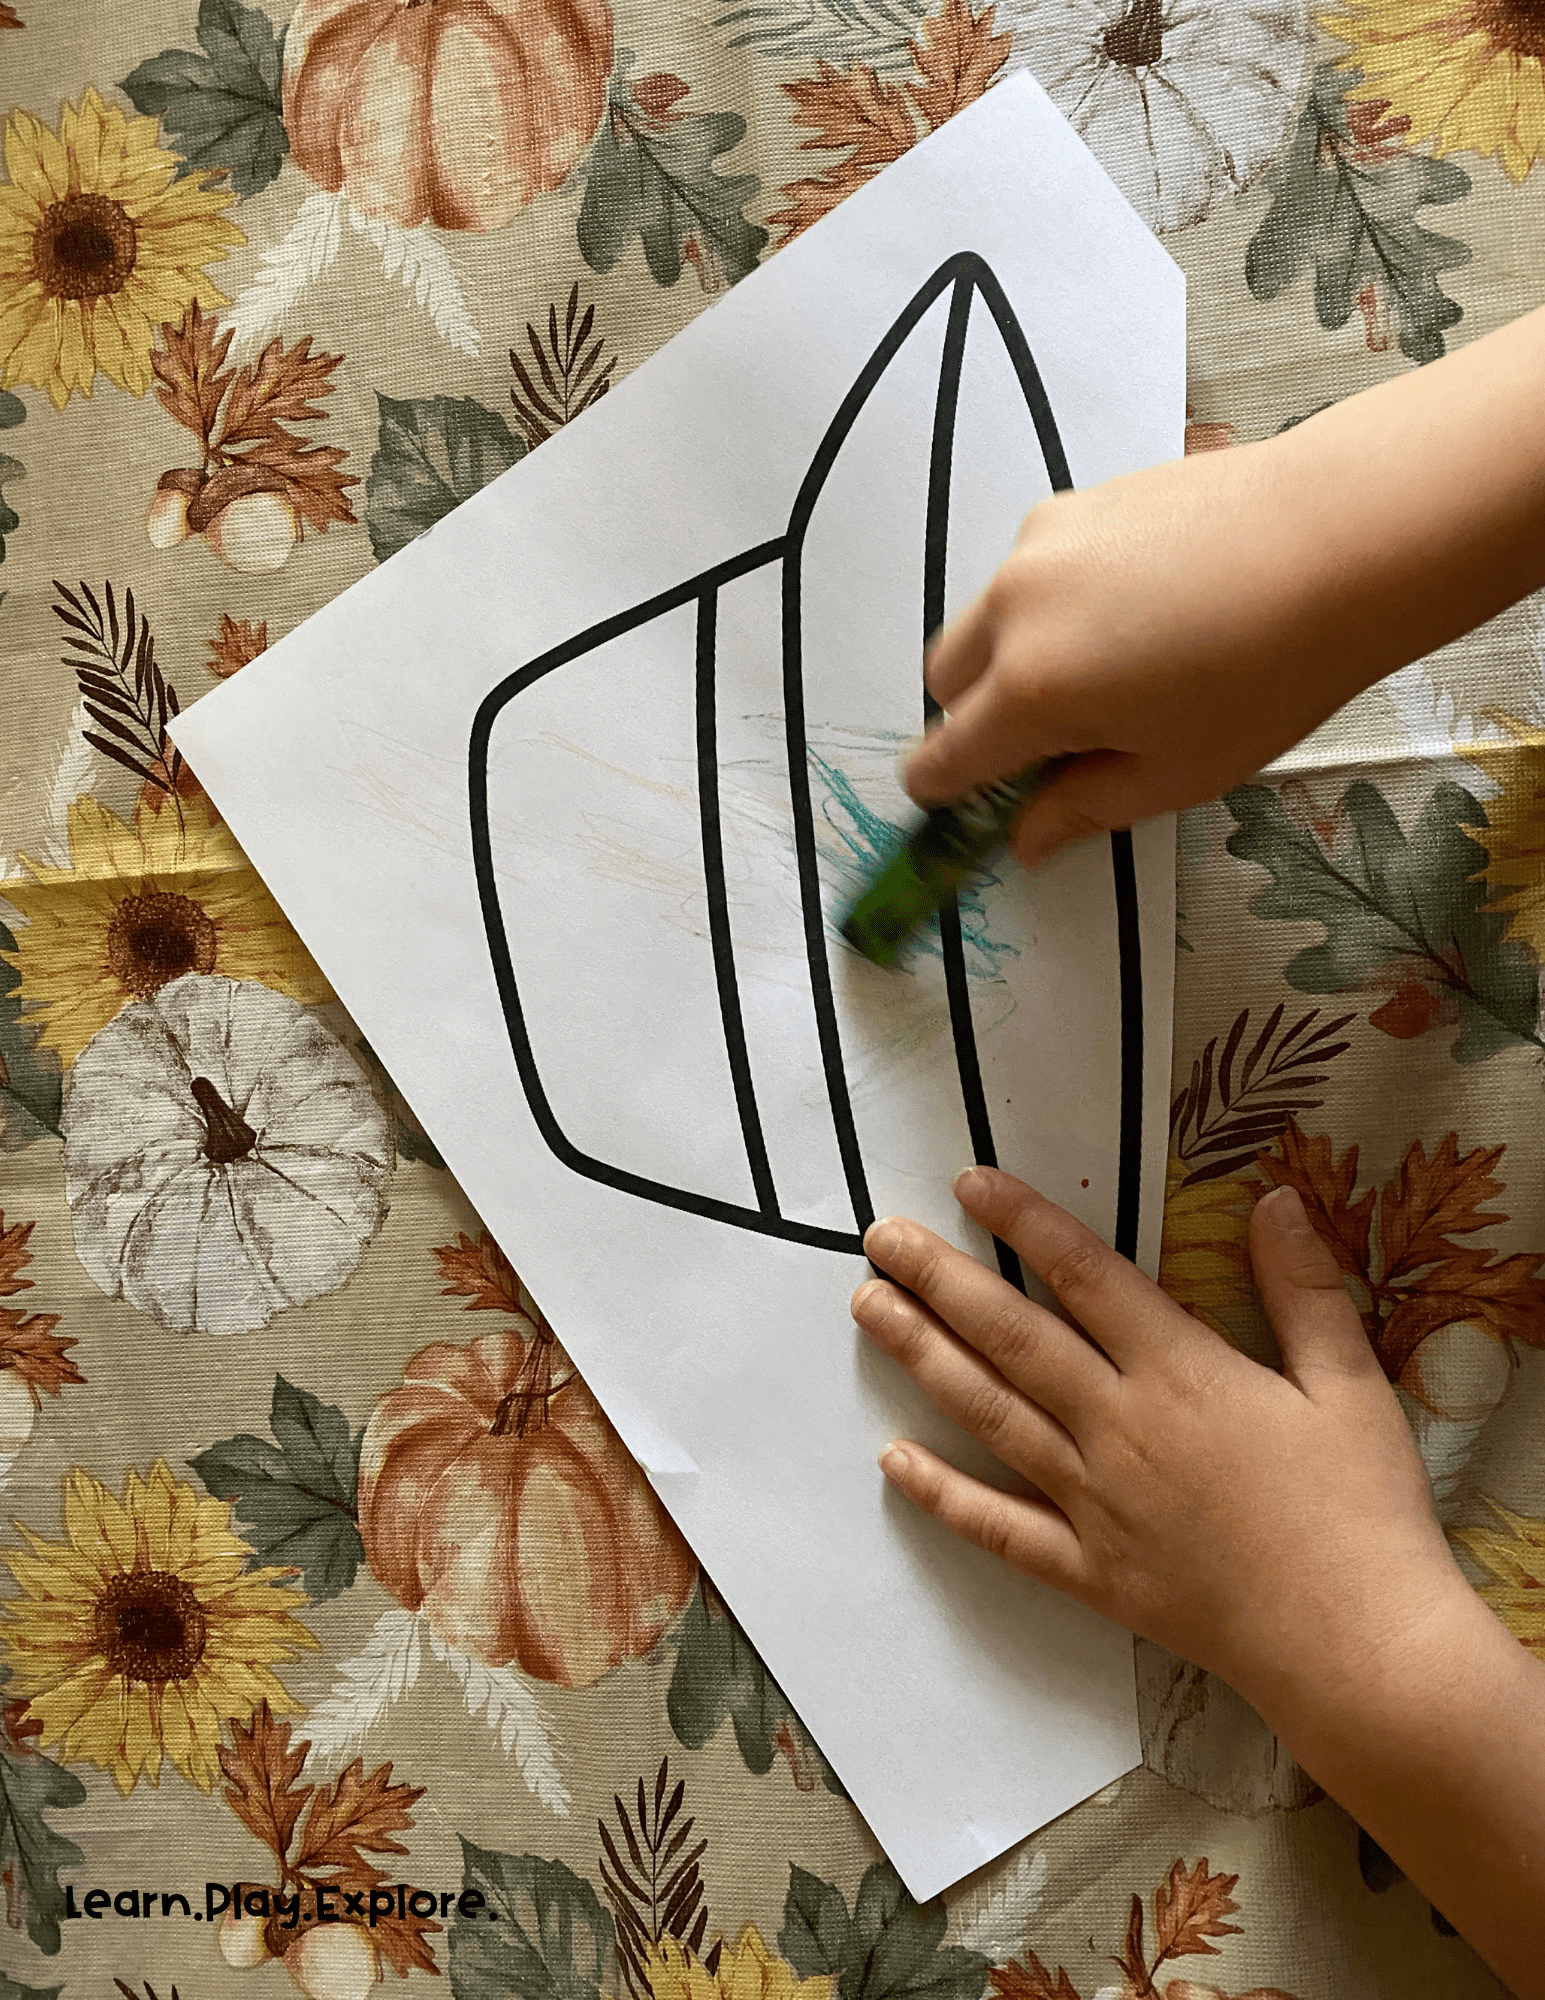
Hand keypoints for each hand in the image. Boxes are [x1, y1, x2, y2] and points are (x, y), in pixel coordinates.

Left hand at [852, 1167, 1469, 1717]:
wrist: (1359, 1649)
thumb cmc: (1362, 1510)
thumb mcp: (1351, 1384)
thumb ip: (1303, 1288)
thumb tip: (1275, 1197)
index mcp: (1182, 1373)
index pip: (1086, 1276)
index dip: (1024, 1222)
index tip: (969, 1182)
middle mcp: (1120, 1428)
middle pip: (1014, 1337)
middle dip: (940, 1279)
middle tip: (880, 1235)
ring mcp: (1095, 1504)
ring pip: (991, 1415)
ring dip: (923, 1358)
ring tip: (868, 1309)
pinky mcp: (1090, 1573)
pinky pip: (1001, 1529)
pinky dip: (943, 1495)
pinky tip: (893, 1462)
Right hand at [905, 303, 1544, 864]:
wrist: (1344, 535)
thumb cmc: (1268, 673)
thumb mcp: (1178, 771)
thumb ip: (1082, 809)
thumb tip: (1024, 840)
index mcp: (1029, 691)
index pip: (945, 757)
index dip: (946, 792)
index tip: (964, 804)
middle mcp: (1011, 609)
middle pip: (945, 681)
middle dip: (975, 718)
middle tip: (1052, 741)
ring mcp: (1038, 544)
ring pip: (986, 619)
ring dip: (1012, 656)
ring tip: (1112, 664)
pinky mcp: (1074, 501)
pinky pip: (1031, 571)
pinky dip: (1053, 603)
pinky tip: (1139, 606)